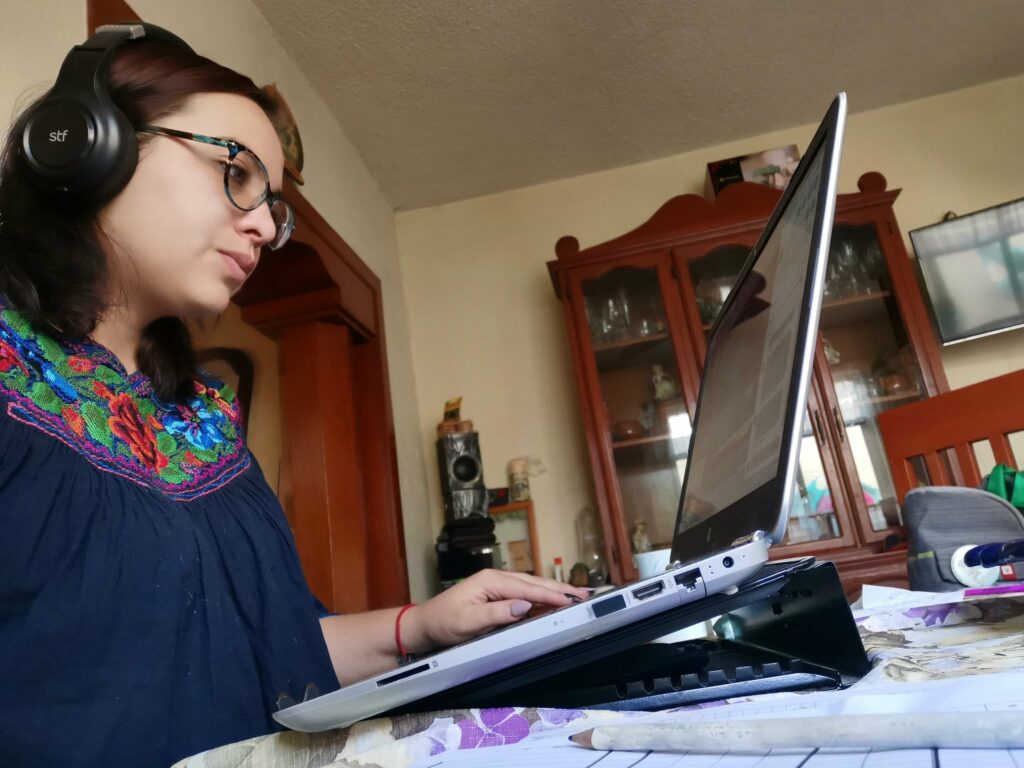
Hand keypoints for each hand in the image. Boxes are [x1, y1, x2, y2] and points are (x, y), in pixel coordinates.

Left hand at [400, 569, 590, 653]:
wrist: (425, 625)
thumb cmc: (443, 622)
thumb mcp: (467, 621)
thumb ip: (497, 613)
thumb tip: (524, 605)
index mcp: (490, 581)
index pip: (527, 588)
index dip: (551, 594)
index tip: (572, 600)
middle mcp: (496, 579)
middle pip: (534, 583)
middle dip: (560, 589)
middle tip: (585, 595)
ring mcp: (497, 585)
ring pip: (531, 586)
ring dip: (554, 591)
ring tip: (577, 595)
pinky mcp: (497, 595)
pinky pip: (525, 593)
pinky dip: (542, 596)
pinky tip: (554, 601)